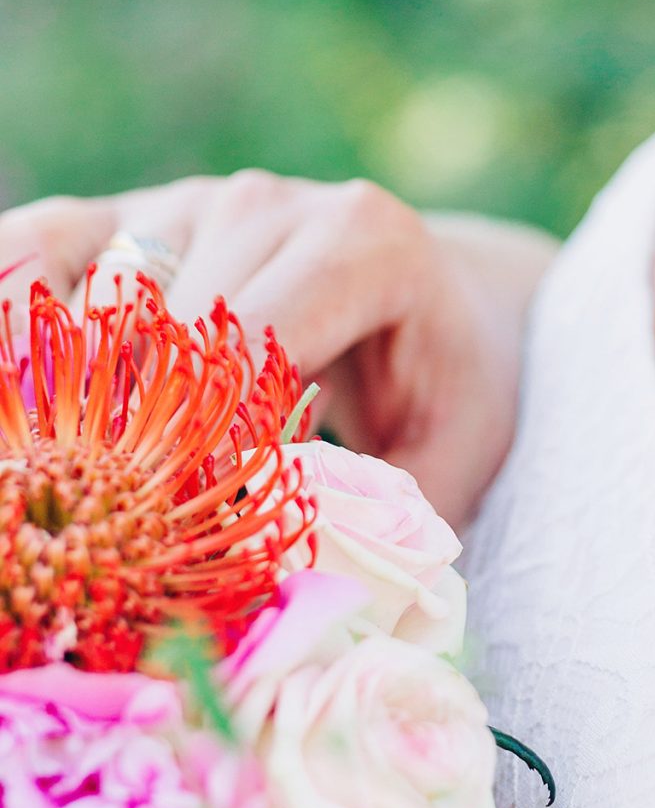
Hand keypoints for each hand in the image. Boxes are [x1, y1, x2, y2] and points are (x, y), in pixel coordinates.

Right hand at [0, 172, 558, 525]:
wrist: (439, 291)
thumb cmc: (445, 382)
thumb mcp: (457, 451)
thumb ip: (394, 519)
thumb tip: (308, 605)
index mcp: (359, 242)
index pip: (255, 341)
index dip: (210, 442)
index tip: (188, 537)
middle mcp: (263, 204)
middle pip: (157, 325)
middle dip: (127, 435)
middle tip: (114, 530)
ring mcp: (180, 202)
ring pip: (82, 295)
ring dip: (56, 389)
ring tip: (52, 475)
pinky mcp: (115, 216)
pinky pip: (31, 248)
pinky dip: (5, 318)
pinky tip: (12, 409)